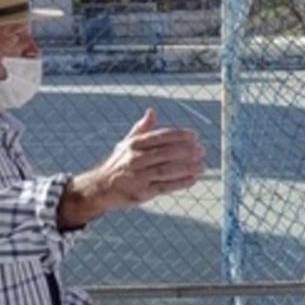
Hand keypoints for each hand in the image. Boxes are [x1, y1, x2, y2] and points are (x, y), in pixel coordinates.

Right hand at [61, 109, 205, 225]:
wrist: (102, 187)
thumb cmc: (119, 163)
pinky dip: (179, 183)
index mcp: (134, 144)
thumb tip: (152, 111)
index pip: (160, 137)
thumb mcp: (127, 143)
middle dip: (187, 151)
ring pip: (167, 170)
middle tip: (202, 150)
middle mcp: (136, 159)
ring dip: (187, 168)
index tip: (194, 136)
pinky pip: (164, 187)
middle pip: (166, 153)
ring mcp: (138, 176)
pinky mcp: (141, 192)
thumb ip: (142, 128)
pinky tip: (192, 180)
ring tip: (202, 166)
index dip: (178, 135)